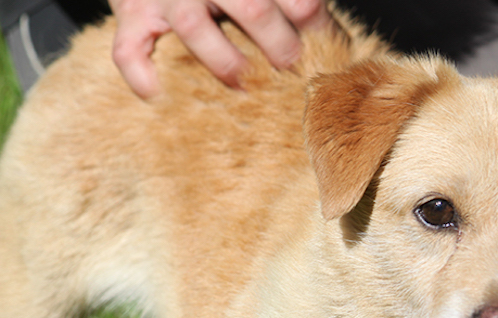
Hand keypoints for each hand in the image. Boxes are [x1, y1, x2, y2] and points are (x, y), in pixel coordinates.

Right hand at [108, 0, 331, 97]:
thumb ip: (297, 9)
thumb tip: (337, 49)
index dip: (315, 25)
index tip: (328, 52)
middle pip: (250, 5)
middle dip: (277, 42)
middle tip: (291, 68)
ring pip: (192, 25)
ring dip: (225, 61)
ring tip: (246, 87)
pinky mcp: (130, 16)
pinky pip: (129, 50)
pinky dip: (143, 77)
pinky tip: (161, 97)